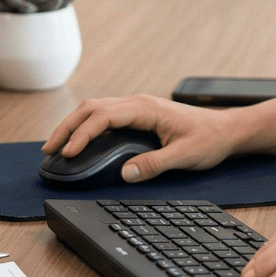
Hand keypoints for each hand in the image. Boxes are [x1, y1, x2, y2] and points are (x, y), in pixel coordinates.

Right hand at [40, 93, 241, 181]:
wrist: (226, 130)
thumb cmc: (209, 139)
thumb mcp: (185, 156)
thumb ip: (155, 164)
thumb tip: (126, 173)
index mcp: (146, 108)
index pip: (103, 116)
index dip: (82, 133)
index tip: (68, 153)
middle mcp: (138, 103)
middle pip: (91, 108)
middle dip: (67, 127)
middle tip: (49, 150)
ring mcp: (137, 108)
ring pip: (95, 109)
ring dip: (74, 125)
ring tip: (56, 146)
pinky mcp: (138, 116)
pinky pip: (104, 116)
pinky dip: (86, 126)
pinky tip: (79, 142)